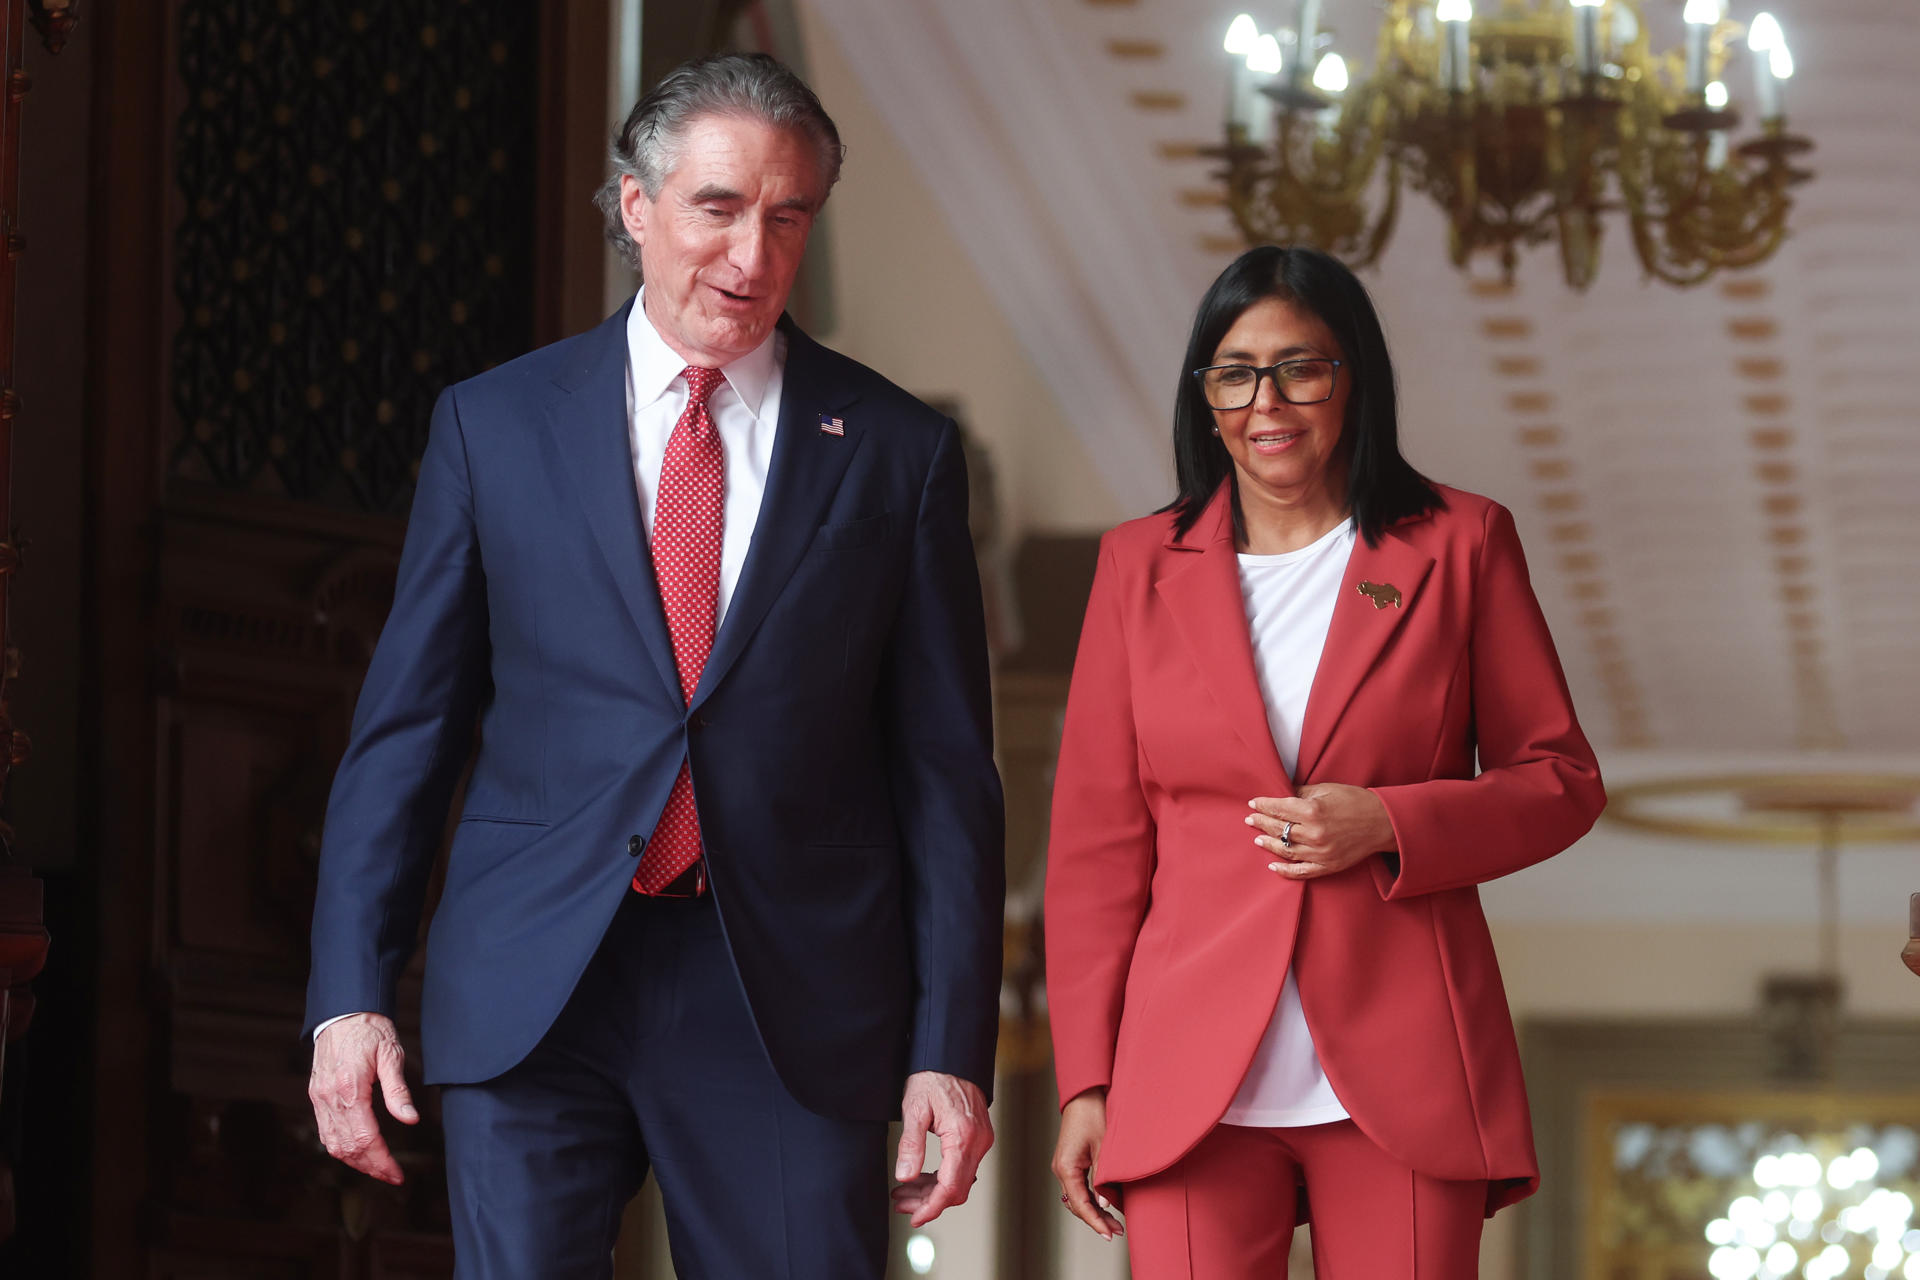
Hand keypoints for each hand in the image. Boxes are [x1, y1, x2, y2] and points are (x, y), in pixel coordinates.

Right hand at [308, 1012, 418, 1184]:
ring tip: (378, 1168)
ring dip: (355, 1161)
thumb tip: (411, 1120)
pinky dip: (341, 1147)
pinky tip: (358, 1151)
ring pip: (333, 1144)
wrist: (343, 1011)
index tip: (397, 1174)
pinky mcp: (316, 1095)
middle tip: (392, 1175)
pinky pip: (325, 1131)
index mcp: (350, 1088)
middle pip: (347, 1147)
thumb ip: (399, 1090)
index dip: (382, 1161)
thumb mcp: (392, 1054)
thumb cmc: (370, 1029)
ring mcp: (319, 1098)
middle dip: (370, 1167)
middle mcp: (329, 1097)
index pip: (365, 1138)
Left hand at [892, 1071, 993, 1226]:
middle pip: (957, 1189)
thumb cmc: (933, 1077)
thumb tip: (904, 1176)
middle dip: (928, 1202)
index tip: (915, 1217)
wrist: (951, 1057)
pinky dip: (942, 1177)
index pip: (950, 1187)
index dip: (932, 1207)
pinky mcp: (977, 1138)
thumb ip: (911, 1145)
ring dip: (933, 1191)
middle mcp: (978, 1142)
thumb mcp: (914, 1108)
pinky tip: (920, 1178)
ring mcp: (980, 1140)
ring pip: (960, 1181)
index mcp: (963, 1136)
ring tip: (904, 1193)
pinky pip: (962, 1167)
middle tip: (902, 1204)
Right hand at [1051, 1088, 1121, 1240]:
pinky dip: (1089, 1199)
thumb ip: (1103, 1178)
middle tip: (1117, 1231)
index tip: (1108, 1234)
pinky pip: (1077, 1188)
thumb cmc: (1093, 1115)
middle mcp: (1060, 1169)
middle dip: (1096, 1219)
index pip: (1080, 1204)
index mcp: (1066, 1167)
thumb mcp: (1103, 1148)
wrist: (1084, 1095)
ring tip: (1113, 1222)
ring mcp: (1063, 1166)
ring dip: (1093, 1210)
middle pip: (1076, 1205)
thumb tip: (1104, 1204)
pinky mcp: (1069, 1162)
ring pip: (1076, 1198)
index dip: (1095, 1222)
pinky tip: (1103, 1204)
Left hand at [1247, 783, 1395, 880]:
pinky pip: (1301, 871)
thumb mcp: (1327, 789)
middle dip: (1261, 822)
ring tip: (1257, 838)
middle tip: (1250, 819)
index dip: (1263, 805)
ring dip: (1268, 843)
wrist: (1383, 822)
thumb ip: (1301, 792)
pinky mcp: (1328, 866)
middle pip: (1278, 828)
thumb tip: (1281, 793)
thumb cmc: (1356, 801)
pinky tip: (1273, 865)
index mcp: (1312, 810)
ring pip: (1285, 850)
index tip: (1253, 803)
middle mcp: (1314, 833)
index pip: (1278, 808)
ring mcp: (1320, 852)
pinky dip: (1285, 870)